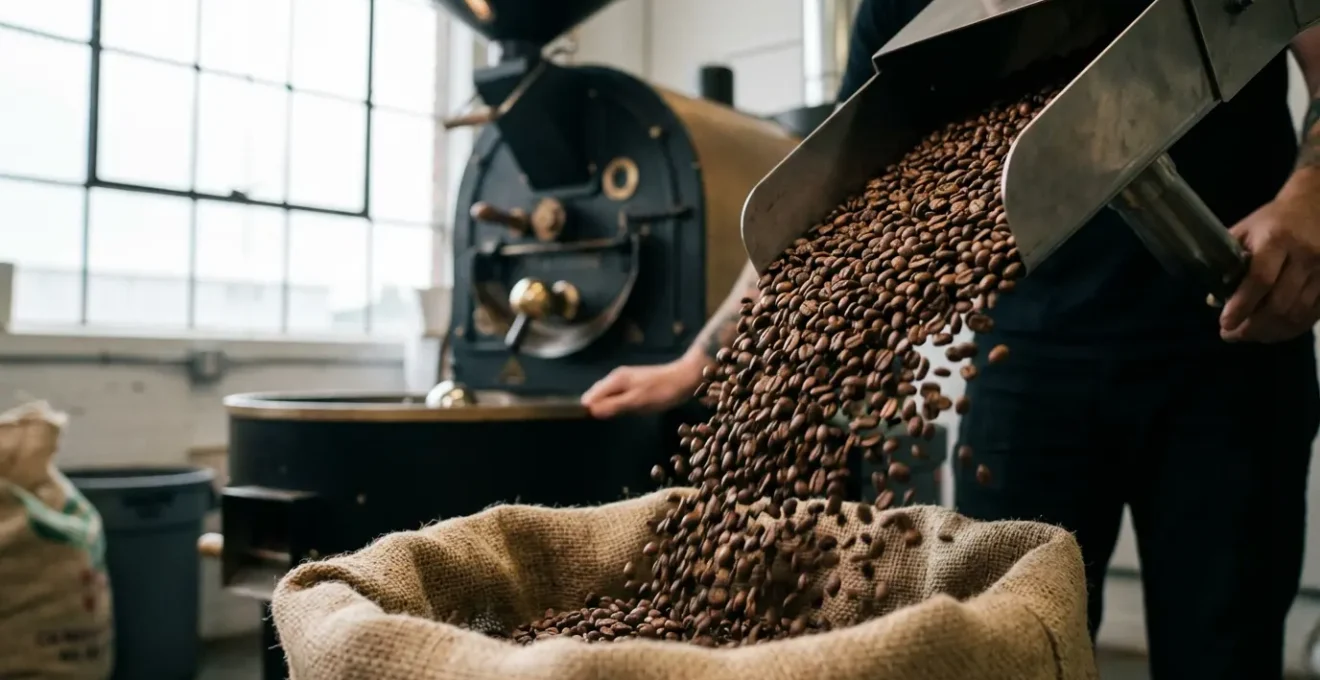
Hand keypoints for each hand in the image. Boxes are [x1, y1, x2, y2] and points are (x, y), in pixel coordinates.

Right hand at [581, 354, 706, 418]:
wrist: (686, 378)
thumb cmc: (662, 391)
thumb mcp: (637, 402)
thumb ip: (613, 406)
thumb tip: (590, 412)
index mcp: (614, 380)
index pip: (589, 396)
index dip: (586, 410)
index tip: (589, 424)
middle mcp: (616, 377)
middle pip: (596, 395)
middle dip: (595, 409)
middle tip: (602, 425)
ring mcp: (625, 379)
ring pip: (606, 396)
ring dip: (606, 408)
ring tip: (610, 421)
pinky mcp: (633, 384)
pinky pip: (616, 396)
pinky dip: (616, 405)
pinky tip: (623, 413)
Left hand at [1220, 186, 1319, 342]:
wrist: (1317, 205)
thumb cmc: (1273, 221)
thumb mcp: (1245, 232)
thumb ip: (1228, 263)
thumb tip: (1214, 300)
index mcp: (1277, 239)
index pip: (1261, 278)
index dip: (1242, 305)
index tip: (1225, 323)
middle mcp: (1304, 255)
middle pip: (1280, 303)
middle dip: (1252, 326)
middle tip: (1231, 335)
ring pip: (1298, 313)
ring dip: (1271, 332)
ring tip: (1249, 335)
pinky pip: (1314, 315)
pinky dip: (1292, 329)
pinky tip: (1274, 332)